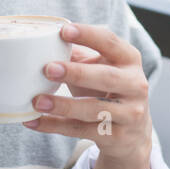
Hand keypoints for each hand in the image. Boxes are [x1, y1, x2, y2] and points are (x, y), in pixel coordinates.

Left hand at [22, 22, 151, 162]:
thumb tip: (44, 42)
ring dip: (63, 105)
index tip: (63, 31)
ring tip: (37, 101)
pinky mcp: (117, 137)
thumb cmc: (109, 90)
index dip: (88, 35)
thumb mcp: (101, 68)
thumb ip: (79, 55)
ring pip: (94, 109)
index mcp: (129, 60)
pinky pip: (82, 130)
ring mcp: (130, 113)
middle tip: (48, 69)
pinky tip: (34, 121)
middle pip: (106, 77)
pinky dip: (55, 126)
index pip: (110, 42)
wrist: (133, 132)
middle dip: (76, 73)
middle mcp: (135, 85)